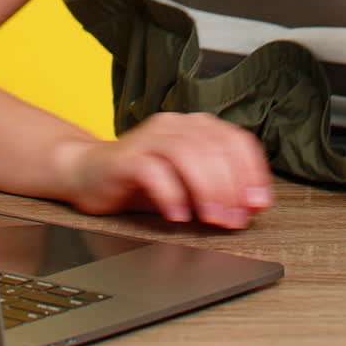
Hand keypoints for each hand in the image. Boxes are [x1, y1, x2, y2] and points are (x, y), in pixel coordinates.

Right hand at [55, 111, 272, 228]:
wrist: (87, 173)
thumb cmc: (141, 180)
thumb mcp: (187, 185)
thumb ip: (218, 189)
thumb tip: (252, 206)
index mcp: (194, 126)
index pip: (235, 140)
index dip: (252, 172)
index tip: (258, 204)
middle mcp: (174, 125)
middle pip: (214, 147)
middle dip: (230, 187)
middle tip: (235, 219)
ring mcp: (148, 138)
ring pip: (186, 154)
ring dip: (206, 190)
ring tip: (212, 219)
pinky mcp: (125, 157)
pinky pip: (152, 170)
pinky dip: (170, 194)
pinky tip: (177, 215)